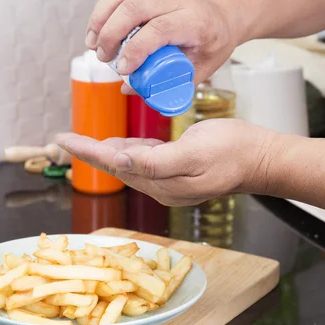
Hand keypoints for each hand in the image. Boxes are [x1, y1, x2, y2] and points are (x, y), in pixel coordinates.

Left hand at [58, 119, 277, 205]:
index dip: (86, 150)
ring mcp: (169, 179)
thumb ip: (154, 160)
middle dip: (89, 153)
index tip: (63, 139)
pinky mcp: (177, 170)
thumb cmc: (232, 151)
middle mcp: (160, 185)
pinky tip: (120, 143)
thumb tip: (119, 160)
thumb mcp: (193, 152)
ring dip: (106, 151)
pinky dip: (128, 150)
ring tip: (84, 141)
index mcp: (161, 182)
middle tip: (65, 139)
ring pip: (128, 163)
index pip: (114, 164)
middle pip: (115, 166)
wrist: (261, 159)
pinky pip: (144, 160)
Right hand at [85, 0, 238, 93]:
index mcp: (194, 21)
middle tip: (104, 58)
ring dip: (101, 20)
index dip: (136, 49)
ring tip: (94, 44)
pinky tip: (96, 28)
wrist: (222, 15)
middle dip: (111, 35)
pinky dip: (102, 9)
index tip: (123, 68)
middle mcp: (177, 0)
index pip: (159, 30)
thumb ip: (167, 83)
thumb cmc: (212, 42)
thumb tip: (129, 89)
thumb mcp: (199, 69)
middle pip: (134, 9)